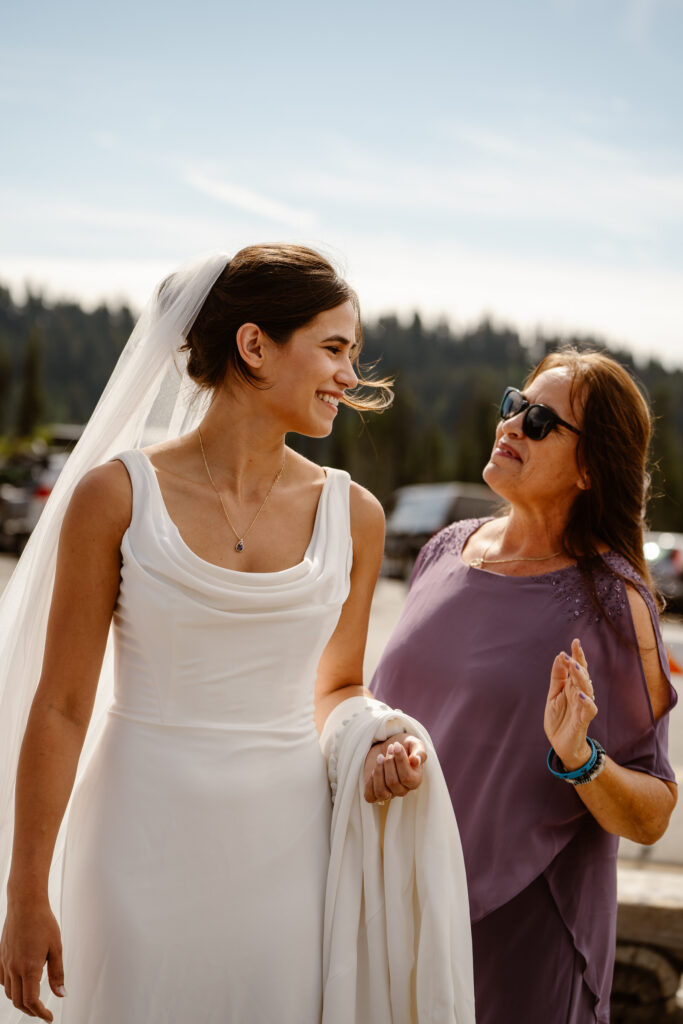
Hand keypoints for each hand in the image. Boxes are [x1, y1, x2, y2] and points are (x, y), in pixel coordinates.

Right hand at [0, 901, 64, 1021]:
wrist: (25, 903)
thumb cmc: (43, 922)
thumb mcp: (56, 947)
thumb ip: (57, 973)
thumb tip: (61, 994)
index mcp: (29, 967)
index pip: (32, 1001)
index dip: (40, 1013)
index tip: (49, 1018)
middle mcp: (14, 968)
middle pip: (18, 1001)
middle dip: (31, 1011)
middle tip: (42, 1012)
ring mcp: (5, 963)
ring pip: (9, 992)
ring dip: (20, 1001)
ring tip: (33, 1001)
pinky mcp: (1, 956)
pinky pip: (2, 980)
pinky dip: (10, 988)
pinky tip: (19, 985)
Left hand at [363, 732, 426, 803]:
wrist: (387, 747)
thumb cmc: (403, 746)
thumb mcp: (414, 744)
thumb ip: (419, 752)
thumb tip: (415, 761)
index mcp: (415, 780)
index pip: (407, 778)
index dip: (400, 761)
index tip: (396, 745)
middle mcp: (403, 790)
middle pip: (393, 783)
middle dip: (389, 762)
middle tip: (389, 748)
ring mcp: (389, 793)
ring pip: (382, 792)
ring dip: (379, 772)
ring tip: (380, 757)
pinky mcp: (375, 793)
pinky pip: (370, 796)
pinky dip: (370, 783)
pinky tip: (373, 769)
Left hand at [544, 637, 597, 769]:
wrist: (561, 744)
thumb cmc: (559, 718)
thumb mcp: (553, 694)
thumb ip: (557, 676)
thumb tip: (560, 655)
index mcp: (573, 687)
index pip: (578, 668)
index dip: (578, 655)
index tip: (575, 641)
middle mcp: (580, 694)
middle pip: (583, 676)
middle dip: (578, 664)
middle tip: (570, 654)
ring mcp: (583, 706)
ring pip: (587, 689)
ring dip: (581, 678)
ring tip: (574, 667)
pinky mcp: (583, 720)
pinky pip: (588, 710)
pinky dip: (586, 702)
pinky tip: (580, 694)